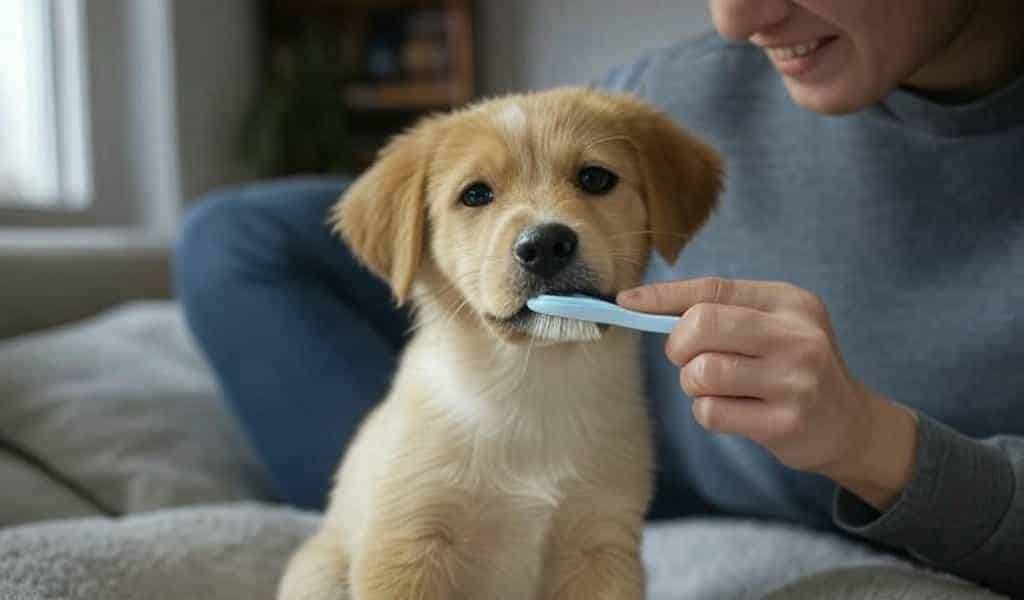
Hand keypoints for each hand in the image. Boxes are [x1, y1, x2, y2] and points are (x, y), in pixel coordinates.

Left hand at [618, 277, 918, 509]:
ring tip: (719, 388)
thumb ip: (722, 312)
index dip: (663, 296)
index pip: (713, 289)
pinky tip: (735, 413)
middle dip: (679, 345)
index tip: (627, 302)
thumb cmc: (792, 367)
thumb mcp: (773, 325)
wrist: (850, 423)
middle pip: (701, 325)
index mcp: (789, 301)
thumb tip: (641, 305)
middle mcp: (796, 336)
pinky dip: (708, 413)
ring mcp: (794, 380)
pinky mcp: (786, 423)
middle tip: (688, 359)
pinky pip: (711, 413)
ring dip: (694, 385)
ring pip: (701, 373)